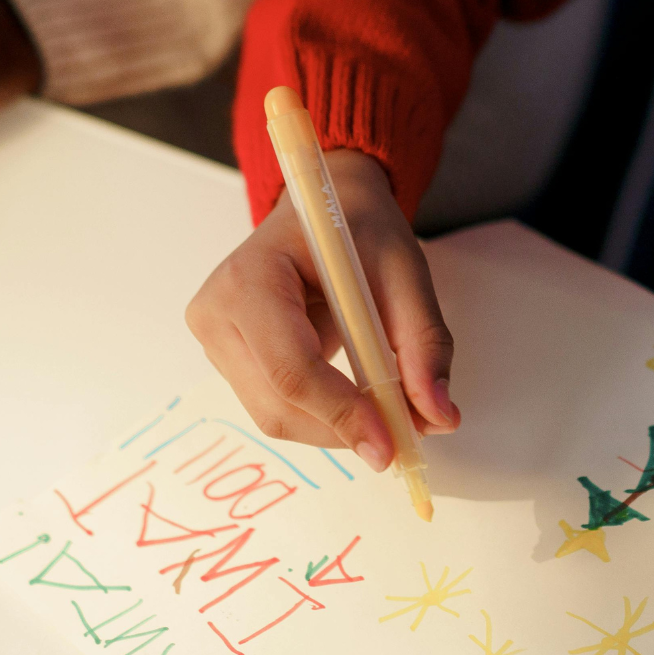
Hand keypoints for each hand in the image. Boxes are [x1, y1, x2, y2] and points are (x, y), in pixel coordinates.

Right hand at [186, 150, 459, 468]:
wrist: (324, 208)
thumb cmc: (358, 230)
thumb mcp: (404, 272)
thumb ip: (425, 344)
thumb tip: (439, 417)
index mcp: (251, 277)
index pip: (291, 366)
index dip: (341, 412)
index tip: (389, 445)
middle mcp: (216, 313)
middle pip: (279, 403)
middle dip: (343, 429)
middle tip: (402, 439)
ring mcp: (214, 340)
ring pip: (276, 417)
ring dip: (335, 427)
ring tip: (384, 411)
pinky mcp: (226, 360)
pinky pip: (275, 408)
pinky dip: (322, 417)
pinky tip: (353, 397)